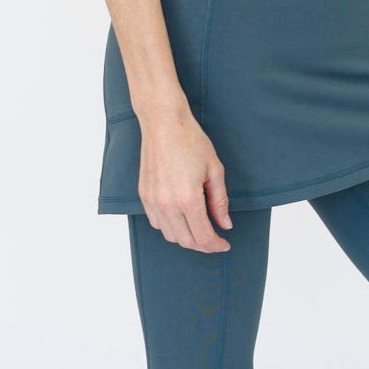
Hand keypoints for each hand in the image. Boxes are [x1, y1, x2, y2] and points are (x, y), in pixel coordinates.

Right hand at [137, 102, 232, 251]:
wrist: (163, 123)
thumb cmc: (190, 141)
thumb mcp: (214, 170)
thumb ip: (220, 201)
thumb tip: (224, 224)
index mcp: (187, 199)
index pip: (203, 236)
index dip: (216, 245)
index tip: (224, 244)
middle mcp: (167, 204)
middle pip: (186, 241)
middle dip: (203, 245)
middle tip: (215, 240)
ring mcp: (152, 201)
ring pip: (169, 235)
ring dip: (186, 238)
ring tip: (199, 229)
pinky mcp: (144, 195)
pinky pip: (156, 223)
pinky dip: (170, 227)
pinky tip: (181, 219)